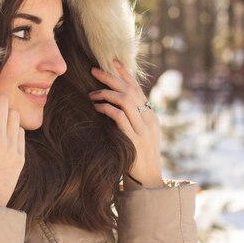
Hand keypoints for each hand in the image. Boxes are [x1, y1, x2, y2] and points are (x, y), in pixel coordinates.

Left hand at [88, 60, 162, 187]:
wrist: (148, 181)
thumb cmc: (139, 157)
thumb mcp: (141, 135)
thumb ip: (133, 119)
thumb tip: (116, 102)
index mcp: (151, 117)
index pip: (138, 89)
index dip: (125, 74)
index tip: (112, 61)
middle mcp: (149, 120)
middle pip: (130, 91)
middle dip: (111, 78)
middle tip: (94, 70)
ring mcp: (143, 130)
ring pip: (126, 101)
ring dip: (106, 93)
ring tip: (92, 93)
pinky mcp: (134, 140)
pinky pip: (120, 117)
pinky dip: (107, 108)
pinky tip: (97, 107)